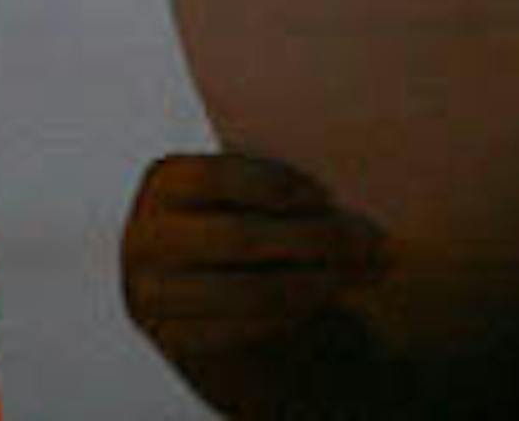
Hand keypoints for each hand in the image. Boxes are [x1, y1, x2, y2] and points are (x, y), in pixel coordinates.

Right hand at [121, 153, 390, 408]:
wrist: (214, 304)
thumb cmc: (242, 230)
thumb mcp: (245, 196)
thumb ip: (277, 191)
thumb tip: (346, 204)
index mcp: (162, 185)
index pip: (217, 176)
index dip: (276, 184)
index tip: (328, 195)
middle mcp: (144, 239)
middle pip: (240, 236)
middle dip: (315, 238)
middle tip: (374, 242)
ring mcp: (154, 295)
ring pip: (249, 290)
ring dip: (318, 282)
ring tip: (364, 273)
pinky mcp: (177, 341)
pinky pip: (247, 329)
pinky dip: (296, 315)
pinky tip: (329, 301)